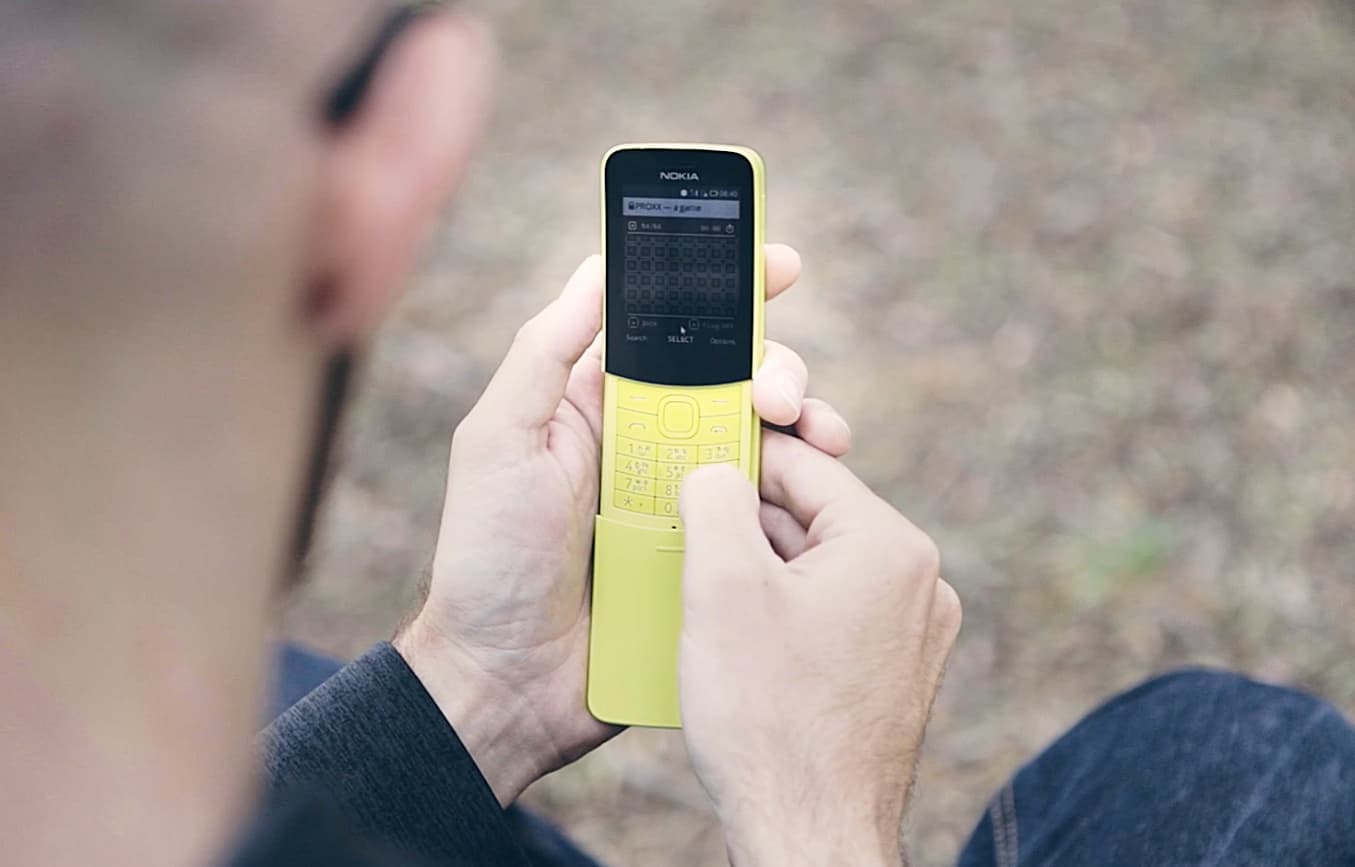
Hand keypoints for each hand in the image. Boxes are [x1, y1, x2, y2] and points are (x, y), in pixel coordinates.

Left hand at [394, 245, 852, 804]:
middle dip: (777, 368)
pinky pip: (770, 514)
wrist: (507, 682)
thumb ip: (546, 351)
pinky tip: (817, 495)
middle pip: (736, 383)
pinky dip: (804, 495)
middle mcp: (652, 444)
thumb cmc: (489, 557)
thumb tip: (599, 265)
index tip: (781, 268)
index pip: (676, 332)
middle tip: (782, 396)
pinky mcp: (713, 556)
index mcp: (603, 404)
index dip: (730, 294)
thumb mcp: (500, 439)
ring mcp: (688, 503)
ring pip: (766, 444)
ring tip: (821, 437)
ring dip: (807, 425)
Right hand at [677, 433, 961, 866]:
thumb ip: (715, 501)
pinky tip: (737, 638)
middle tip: (683, 533)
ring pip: (819, 567)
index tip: (688, 459)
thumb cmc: (768, 719)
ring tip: (702, 593)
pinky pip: (832, 613)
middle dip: (744, 524)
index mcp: (890, 547)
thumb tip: (715, 468)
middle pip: (812, 518)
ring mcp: (913, 633)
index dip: (737, 459)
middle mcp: (919, 583)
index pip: (805, 467)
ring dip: (760, 570)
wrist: (811, 836)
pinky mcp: (895, 673)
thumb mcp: (721, 587)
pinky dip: (784, 612)